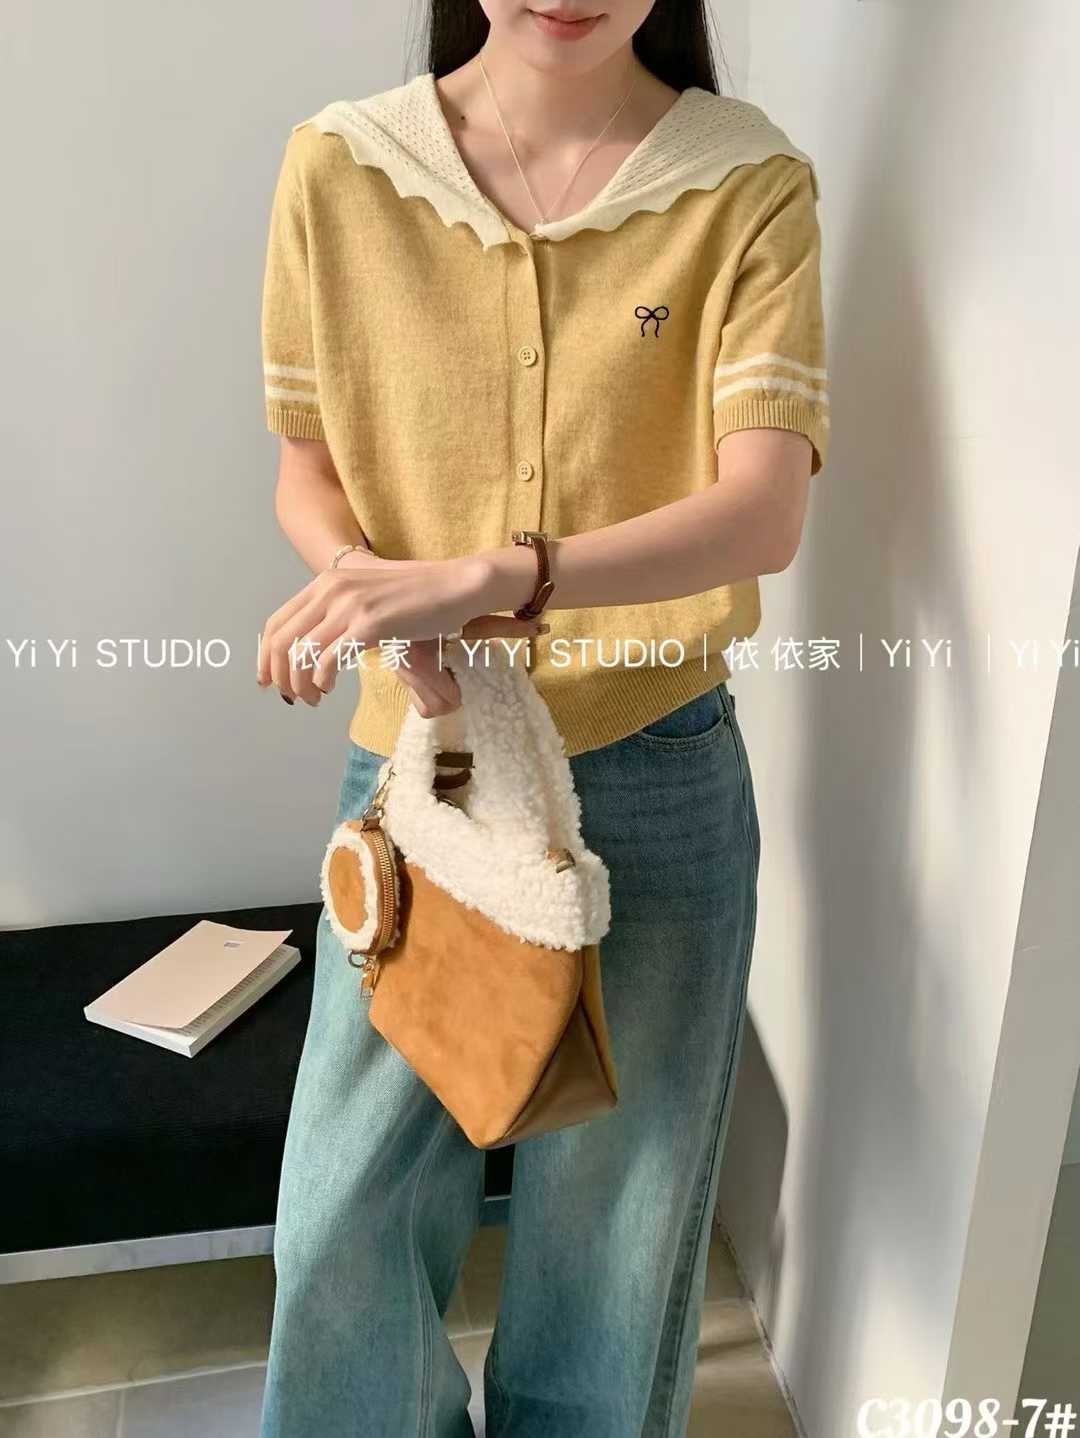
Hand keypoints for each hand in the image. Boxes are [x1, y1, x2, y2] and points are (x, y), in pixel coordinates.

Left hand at [256, 553, 537, 706]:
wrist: (455, 585)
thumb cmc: (419, 595)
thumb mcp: (369, 594)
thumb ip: (342, 611)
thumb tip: (319, 644)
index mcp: (327, 581)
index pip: (278, 621)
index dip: (266, 656)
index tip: (268, 680)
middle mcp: (331, 588)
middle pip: (282, 640)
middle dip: (280, 676)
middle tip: (292, 697)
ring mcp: (349, 605)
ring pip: (301, 653)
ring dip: (300, 684)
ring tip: (313, 699)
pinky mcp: (369, 624)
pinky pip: (328, 659)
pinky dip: (321, 680)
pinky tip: (329, 688)